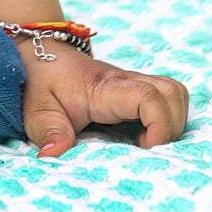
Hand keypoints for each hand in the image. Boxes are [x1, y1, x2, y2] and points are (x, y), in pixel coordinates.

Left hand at [17, 40, 189, 158]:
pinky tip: (142, 136)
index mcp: (104, 88)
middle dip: (172, 126)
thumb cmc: (39, 81)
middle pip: (173, 94)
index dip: (159, 126)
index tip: (144, 147)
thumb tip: (53, 158)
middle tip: (147, 149)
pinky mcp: (134, 89)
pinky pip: (164, 98)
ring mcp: (132, 83)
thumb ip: (49, 131)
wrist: (37, 53)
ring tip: (147, 143)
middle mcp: (125, 82)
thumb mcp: (37, 109)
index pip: (149, 97)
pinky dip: (165, 118)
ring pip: (174, 94)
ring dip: (172, 120)